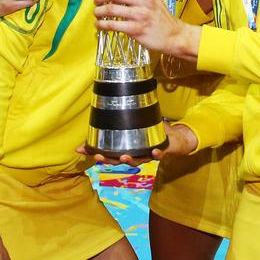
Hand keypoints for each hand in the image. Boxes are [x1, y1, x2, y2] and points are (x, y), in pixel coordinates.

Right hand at [76, 122, 197, 165]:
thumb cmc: (152, 132)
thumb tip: (111, 99)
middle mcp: (136, 154)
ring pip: (137, 160)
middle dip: (109, 159)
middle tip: (100, 156)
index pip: (109, 153)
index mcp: (127, 149)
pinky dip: (156, 153)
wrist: (175, 139)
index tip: (83, 151)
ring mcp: (149, 154)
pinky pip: (159, 154)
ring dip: (129, 160)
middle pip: (119, 160)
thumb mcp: (136, 125)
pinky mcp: (163, 151)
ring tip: (123, 156)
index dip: (96, 153)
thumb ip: (123, 119)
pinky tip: (154, 151)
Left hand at [94, 0, 200, 58]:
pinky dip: (102, 25)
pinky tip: (100, 25)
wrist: (174, 36)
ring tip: (97, 13)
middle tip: (97, 0)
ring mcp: (140, 16)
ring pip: (111, 10)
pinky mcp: (136, 29)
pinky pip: (113, 25)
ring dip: (99, 11)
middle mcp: (144, 1)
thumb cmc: (161, 18)